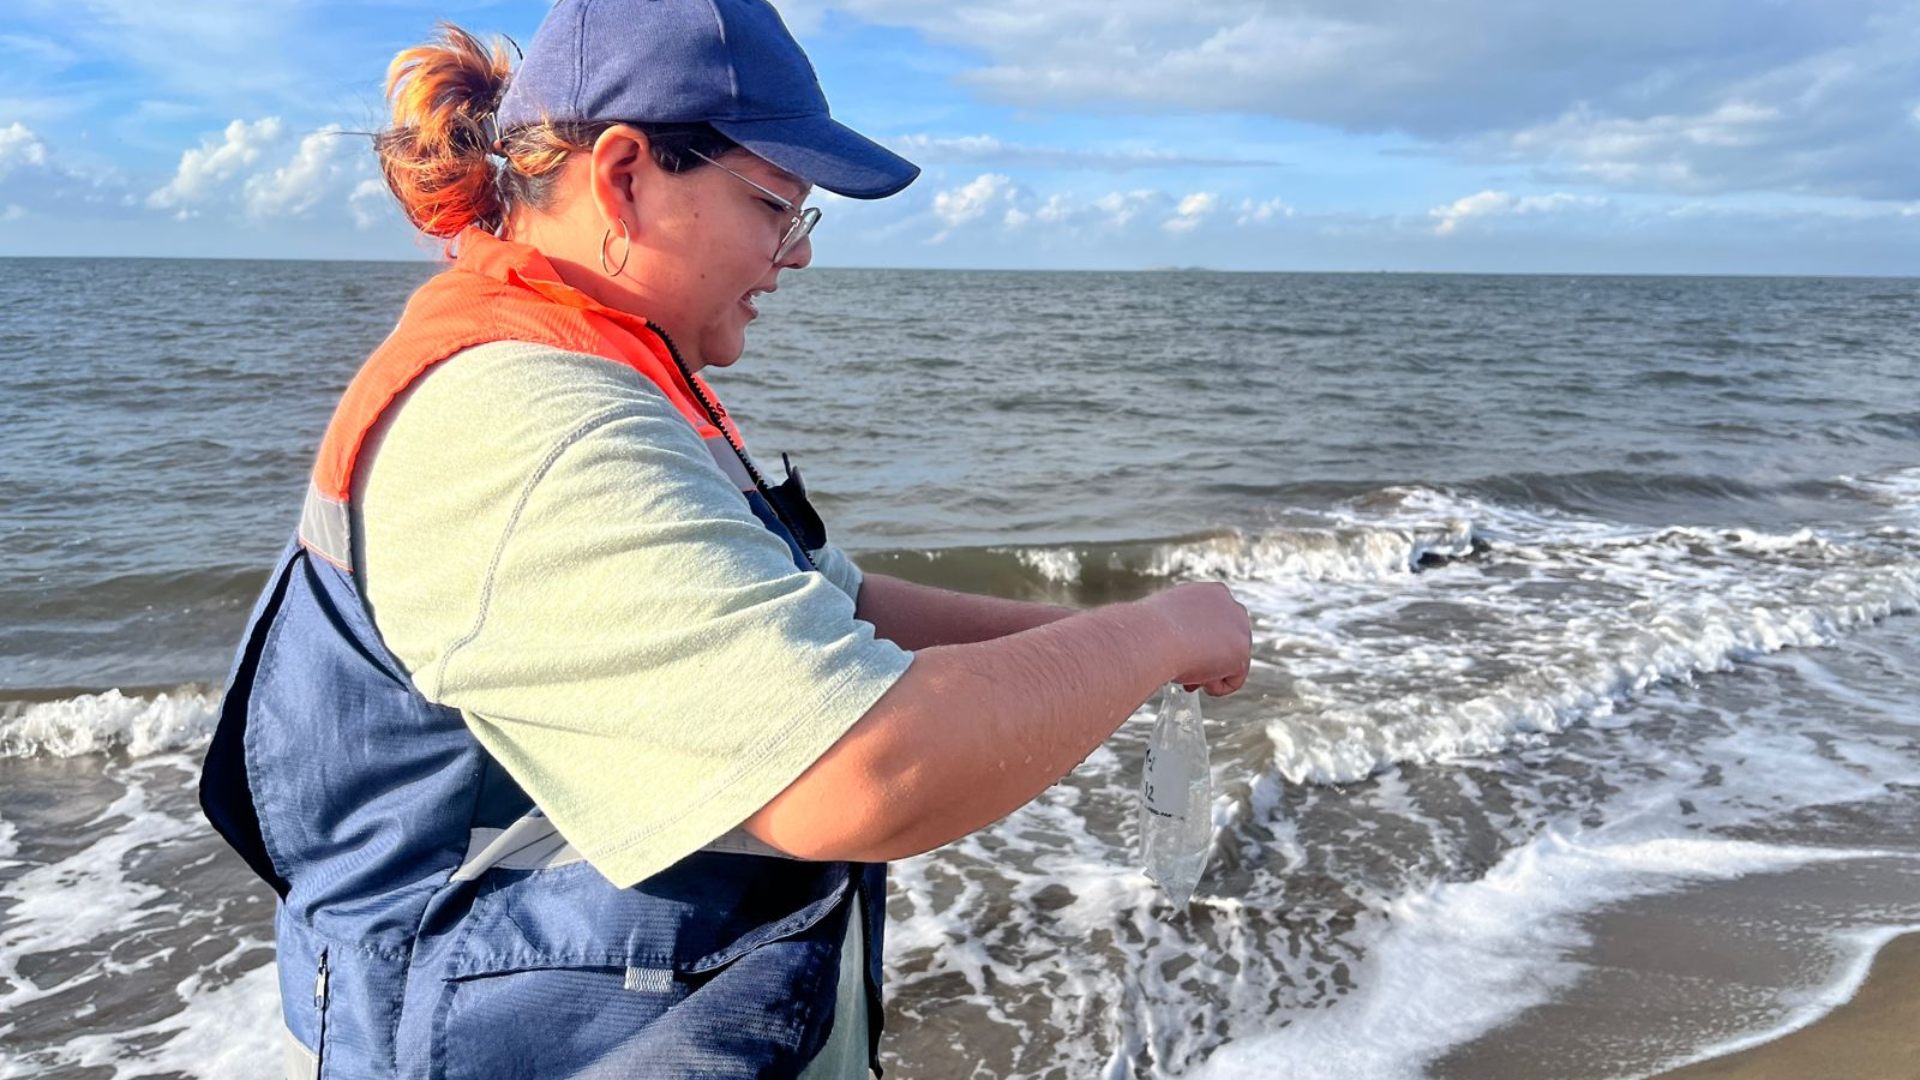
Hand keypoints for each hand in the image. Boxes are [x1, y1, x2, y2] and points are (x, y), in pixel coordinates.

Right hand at [1140, 582, 1251, 696]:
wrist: (1153, 636)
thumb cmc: (1149, 630)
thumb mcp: (1165, 621)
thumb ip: (1181, 628)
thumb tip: (1181, 645)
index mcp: (1211, 593)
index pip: (1213, 625)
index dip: (1196, 645)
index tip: (1180, 655)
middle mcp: (1231, 606)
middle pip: (1225, 644)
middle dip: (1207, 661)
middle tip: (1184, 672)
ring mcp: (1240, 628)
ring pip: (1230, 662)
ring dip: (1209, 674)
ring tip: (1186, 676)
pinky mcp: (1242, 651)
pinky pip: (1233, 680)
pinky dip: (1215, 687)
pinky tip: (1196, 682)